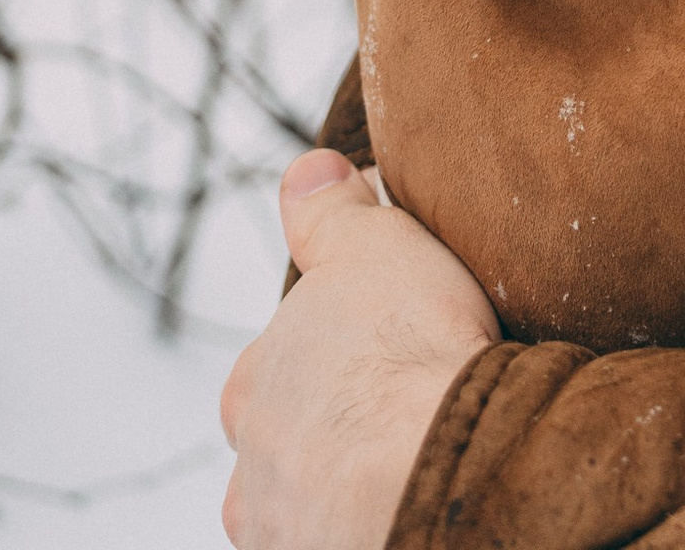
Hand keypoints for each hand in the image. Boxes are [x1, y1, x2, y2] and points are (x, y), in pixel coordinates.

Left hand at [220, 151, 497, 549]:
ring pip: (305, 503)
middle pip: (284, 439)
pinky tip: (405, 505)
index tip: (386, 342)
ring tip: (409, 464)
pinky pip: (337, 541)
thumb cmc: (406, 352)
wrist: (435, 471)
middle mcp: (249, 467)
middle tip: (398, 407)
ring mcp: (281, 534)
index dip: (335, 345)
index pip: (279, 360)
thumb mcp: (372, 247)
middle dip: (329, 426)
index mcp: (252, 383)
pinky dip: (365, 526)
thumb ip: (330, 211)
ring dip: (343, 485)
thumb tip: (304, 171)